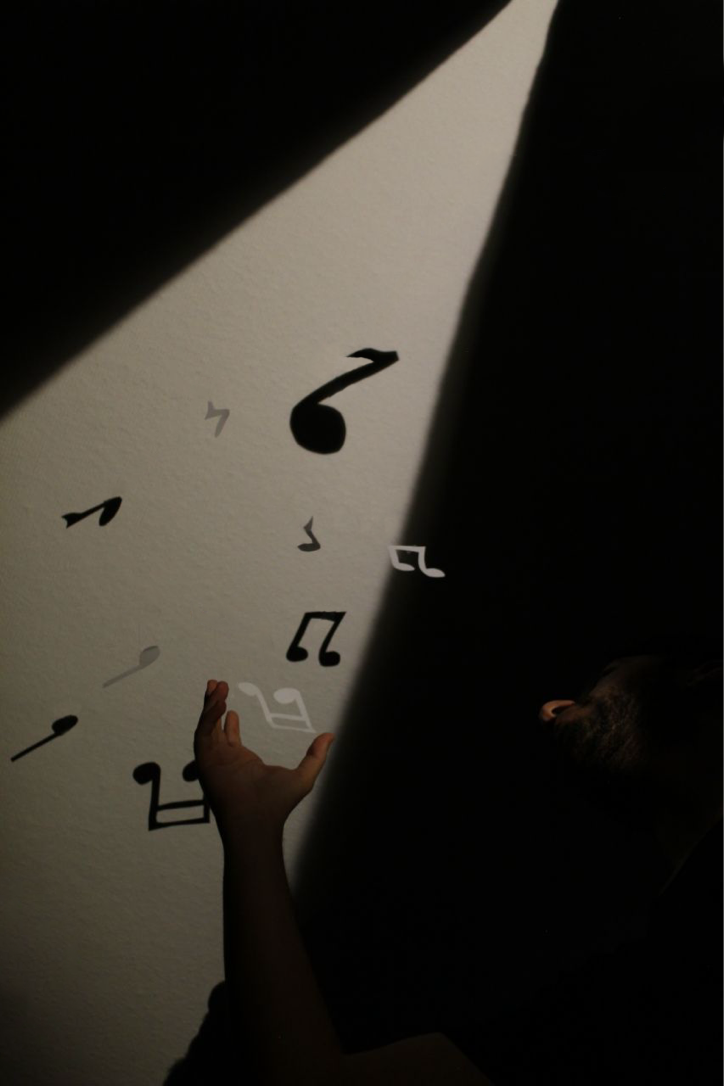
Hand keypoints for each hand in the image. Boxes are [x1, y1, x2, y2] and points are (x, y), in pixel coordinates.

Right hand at [194, 679, 334, 834]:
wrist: (259, 820)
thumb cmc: (278, 804)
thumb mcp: (303, 776)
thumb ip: (316, 756)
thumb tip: (331, 736)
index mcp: (241, 762)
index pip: (227, 737)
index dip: (226, 718)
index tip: (227, 702)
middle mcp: (224, 760)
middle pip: (213, 726)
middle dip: (213, 704)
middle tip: (216, 684)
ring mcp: (213, 761)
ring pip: (206, 726)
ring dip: (209, 705)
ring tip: (215, 685)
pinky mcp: (205, 761)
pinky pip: (203, 733)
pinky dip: (208, 717)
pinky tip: (219, 702)